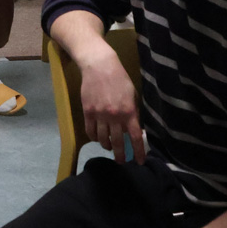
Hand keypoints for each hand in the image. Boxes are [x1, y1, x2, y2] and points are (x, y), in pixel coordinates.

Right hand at [80, 45, 144, 163]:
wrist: (99, 66)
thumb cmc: (119, 79)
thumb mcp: (132, 95)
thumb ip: (133, 112)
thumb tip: (133, 128)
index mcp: (129, 112)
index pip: (135, 137)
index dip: (138, 151)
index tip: (139, 161)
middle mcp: (114, 116)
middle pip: (118, 142)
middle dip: (120, 154)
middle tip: (121, 161)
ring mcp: (99, 115)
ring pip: (103, 138)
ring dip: (107, 146)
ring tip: (109, 148)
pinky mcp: (87, 111)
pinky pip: (90, 130)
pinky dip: (94, 137)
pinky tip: (97, 138)